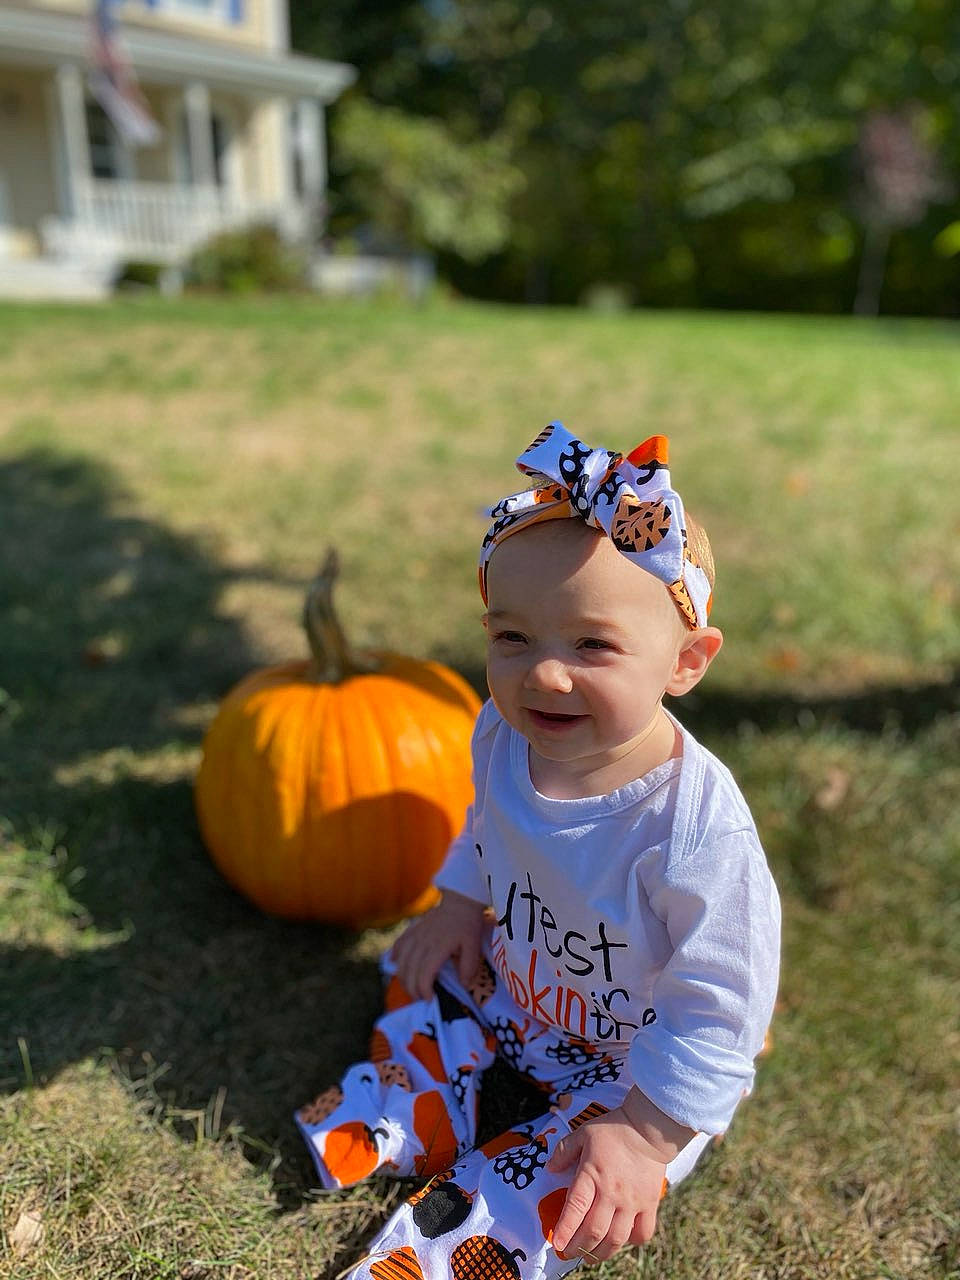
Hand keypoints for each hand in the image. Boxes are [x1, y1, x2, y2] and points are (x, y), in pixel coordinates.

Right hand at [390, 890, 486, 1001]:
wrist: (460, 901)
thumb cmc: (468, 925)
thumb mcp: (474, 946)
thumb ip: (469, 966)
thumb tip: (464, 984)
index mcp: (438, 947)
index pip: (424, 974)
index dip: (423, 989)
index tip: (430, 999)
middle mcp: (423, 942)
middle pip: (409, 971)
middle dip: (412, 988)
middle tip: (420, 998)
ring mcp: (415, 935)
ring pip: (401, 960)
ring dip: (403, 977)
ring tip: (410, 987)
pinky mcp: (412, 929)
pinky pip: (398, 944)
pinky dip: (395, 956)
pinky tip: (395, 964)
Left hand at [546, 1088, 693, 1261]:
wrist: (648, 1129)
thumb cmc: (613, 1129)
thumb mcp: (583, 1133)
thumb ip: (564, 1151)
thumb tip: (550, 1169)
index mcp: (592, 1174)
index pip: (576, 1208)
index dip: (565, 1230)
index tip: (557, 1244)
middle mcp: (612, 1192)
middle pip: (594, 1230)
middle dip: (578, 1247)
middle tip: (569, 1252)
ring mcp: (632, 1202)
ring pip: (616, 1239)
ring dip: (601, 1253)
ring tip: (590, 1256)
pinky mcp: (650, 1205)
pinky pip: (642, 1233)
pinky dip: (631, 1242)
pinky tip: (620, 1240)